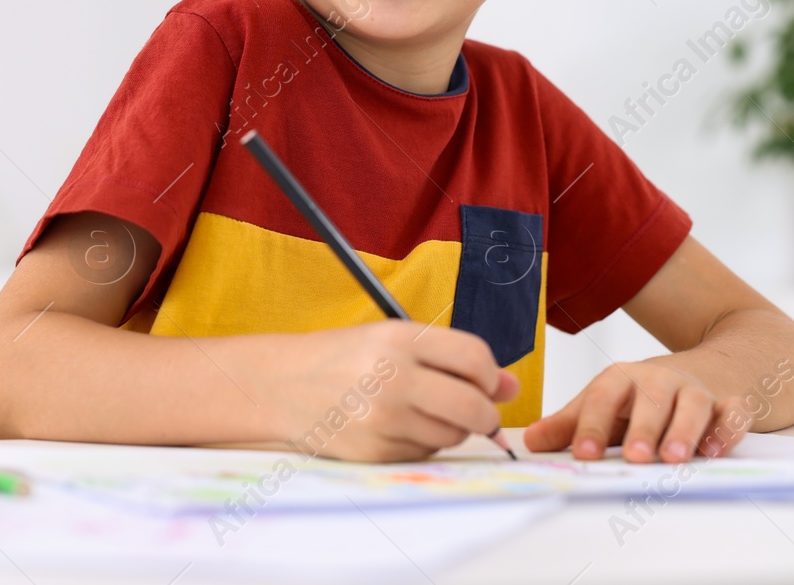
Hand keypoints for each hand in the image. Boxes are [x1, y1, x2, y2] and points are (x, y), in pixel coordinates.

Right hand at [255, 321, 519, 462]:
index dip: (491, 374)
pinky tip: (396, 425)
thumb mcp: (394, 340)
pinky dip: (422, 443)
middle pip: (474, 407)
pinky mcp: (375, 451)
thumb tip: (510, 386)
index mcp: (400, 339)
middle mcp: (393, 377)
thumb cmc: (342, 359)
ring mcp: (383, 418)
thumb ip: (452, 359)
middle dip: (485, 414)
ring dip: (450, 429)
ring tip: (420, 410)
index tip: (486, 380)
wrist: (283, 386)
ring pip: (453, 436)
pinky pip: (425, 454)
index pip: (475, 358)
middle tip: (476, 411)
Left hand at [522, 360, 750, 462]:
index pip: (602, 398)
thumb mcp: (603, 404)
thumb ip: (569, 425)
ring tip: (673, 459)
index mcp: (622, 380)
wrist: (698, 369)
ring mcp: (695, 391)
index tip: (582, 454)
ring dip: (684, 431)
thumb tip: (531, 442)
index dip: (591, 425)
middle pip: (650, 400)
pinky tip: (714, 451)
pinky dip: (726, 430)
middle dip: (643, 429)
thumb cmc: (639, 398)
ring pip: (692, 406)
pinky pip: (732, 413)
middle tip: (635, 457)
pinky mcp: (728, 403)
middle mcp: (659, 382)